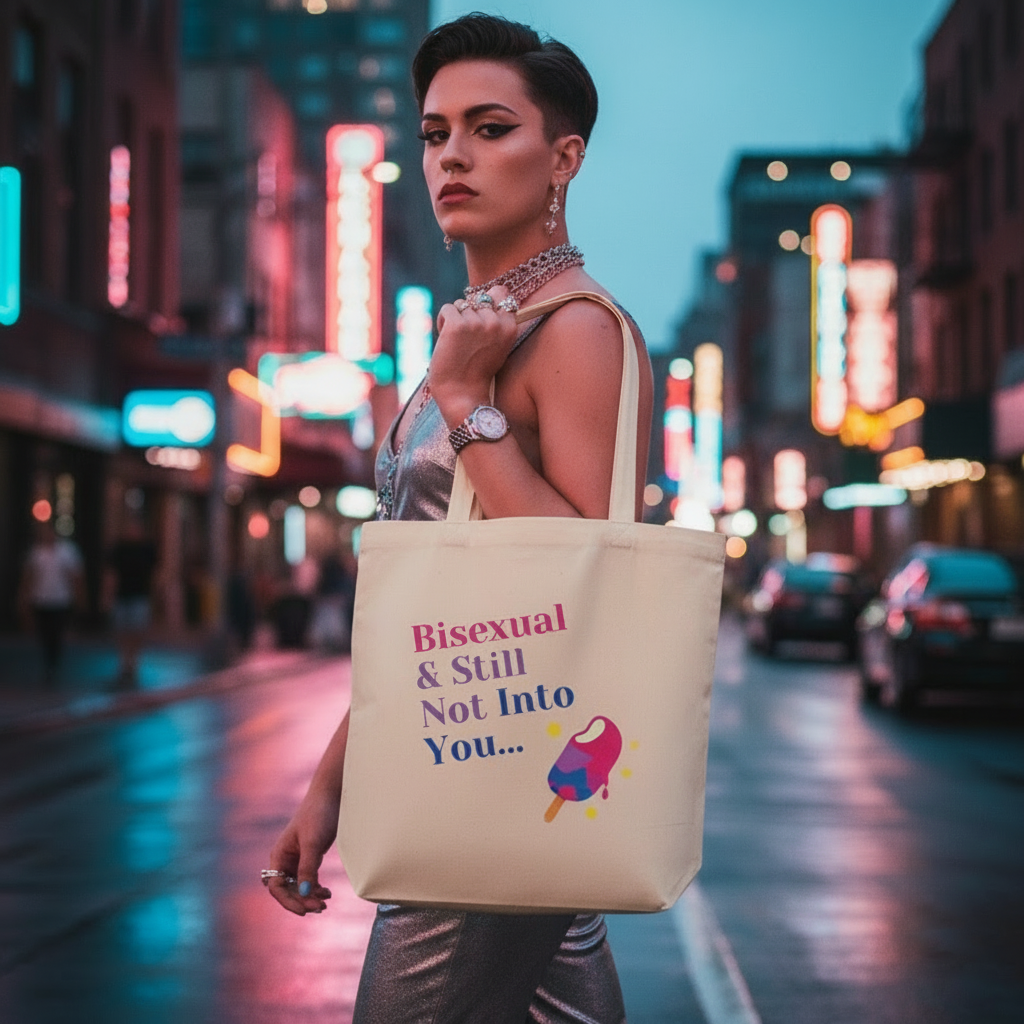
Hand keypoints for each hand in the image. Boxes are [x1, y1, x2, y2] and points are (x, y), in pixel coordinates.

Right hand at [266, 789, 337, 915]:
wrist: (331, 796)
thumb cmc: (318, 814)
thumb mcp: (313, 843)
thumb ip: (308, 868)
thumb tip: (305, 894)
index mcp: (279, 855)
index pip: (276, 886)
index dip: (288, 901)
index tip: (304, 910)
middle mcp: (285, 859)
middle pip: (287, 889)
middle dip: (302, 900)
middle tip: (320, 908)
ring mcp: (297, 859)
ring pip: (299, 887)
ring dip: (309, 897)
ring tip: (325, 903)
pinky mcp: (310, 857)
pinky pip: (309, 879)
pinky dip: (316, 888)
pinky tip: (327, 893)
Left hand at [430, 285, 518, 422]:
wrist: (462, 394)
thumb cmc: (477, 372)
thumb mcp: (497, 345)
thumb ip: (497, 322)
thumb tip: (488, 296)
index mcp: (510, 326)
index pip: (500, 293)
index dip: (487, 303)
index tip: (480, 322)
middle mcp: (496, 322)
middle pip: (478, 298)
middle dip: (470, 313)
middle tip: (467, 339)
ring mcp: (477, 322)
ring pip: (462, 304)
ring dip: (455, 319)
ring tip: (457, 343)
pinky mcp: (457, 325)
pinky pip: (447, 309)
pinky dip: (442, 322)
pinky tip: (446, 340)